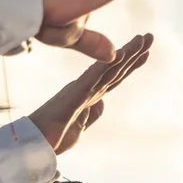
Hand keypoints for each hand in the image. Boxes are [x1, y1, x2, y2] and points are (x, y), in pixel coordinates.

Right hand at [27, 34, 152, 153]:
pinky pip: (92, 79)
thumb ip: (91, 114)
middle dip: (134, 53)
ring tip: (142, 39)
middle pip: (114, 69)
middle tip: (150, 37)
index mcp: (88, 96)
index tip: (146, 52)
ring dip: (126, 54)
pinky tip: (118, 55)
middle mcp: (86, 88)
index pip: (113, 77)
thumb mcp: (80, 127)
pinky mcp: (73, 96)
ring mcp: (80, 90)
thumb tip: (102, 104)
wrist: (33, 145)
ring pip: (107, 69)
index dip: (130, 65)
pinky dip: (105, 67)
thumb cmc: (53, 137)